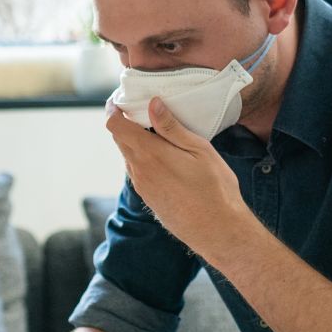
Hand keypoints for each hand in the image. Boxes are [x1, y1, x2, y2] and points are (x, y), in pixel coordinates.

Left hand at [104, 97, 251, 260]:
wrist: (217, 231)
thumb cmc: (215, 189)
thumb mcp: (199, 150)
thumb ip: (172, 127)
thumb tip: (152, 104)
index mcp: (149, 154)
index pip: (115, 126)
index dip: (114, 109)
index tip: (123, 100)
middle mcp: (138, 171)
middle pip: (120, 139)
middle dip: (126, 123)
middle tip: (144, 110)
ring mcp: (142, 187)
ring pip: (129, 156)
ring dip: (137, 142)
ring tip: (159, 133)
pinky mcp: (149, 198)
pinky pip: (138, 172)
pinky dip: (144, 159)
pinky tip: (165, 158)